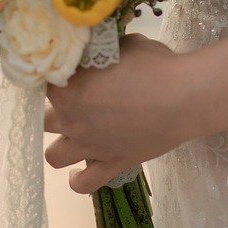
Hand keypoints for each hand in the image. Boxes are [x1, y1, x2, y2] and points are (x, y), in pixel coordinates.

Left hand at [44, 33, 202, 193]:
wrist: (183, 98)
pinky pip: (84, 183)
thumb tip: (95, 50)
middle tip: (72, 100)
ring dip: (60, 144)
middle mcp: (71, 120)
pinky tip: (77, 171)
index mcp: (68, 89)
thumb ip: (99, 50)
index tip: (66, 72)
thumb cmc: (152, 65)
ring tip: (72, 134)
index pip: (44, 82)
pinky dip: (77, 179)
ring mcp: (89, 146)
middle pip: (44, 118)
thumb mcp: (120, 45)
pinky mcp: (111, 165)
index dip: (53, 76)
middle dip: (55, 109)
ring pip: (54, 156)